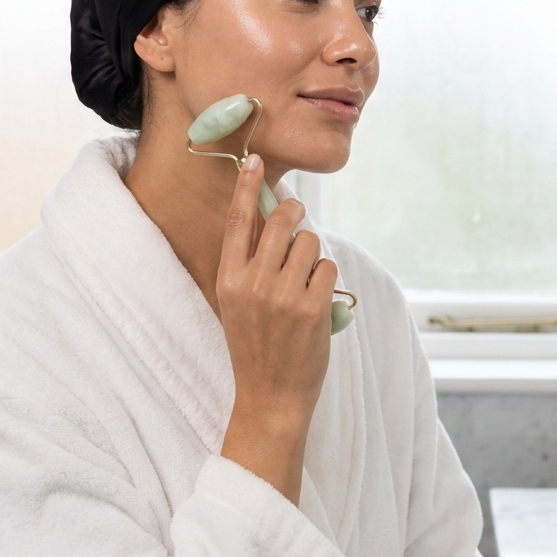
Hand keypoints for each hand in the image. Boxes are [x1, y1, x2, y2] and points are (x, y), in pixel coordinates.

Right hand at [216, 154, 336, 502]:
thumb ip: (249, 263)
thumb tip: (272, 218)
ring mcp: (284, 295)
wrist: (270, 396)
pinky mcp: (312, 307)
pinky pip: (328, 266)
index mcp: (229, 279)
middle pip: (282, 221)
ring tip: (303, 282)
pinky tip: (316, 298)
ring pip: (310, 242)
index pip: (238, 222)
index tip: (253, 160)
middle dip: (295, 213)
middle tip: (296, 219)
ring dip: (313, 254)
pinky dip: (326, 277)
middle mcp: (253, 283)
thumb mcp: (236, 302)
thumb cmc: (255, 345)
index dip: (247, 187)